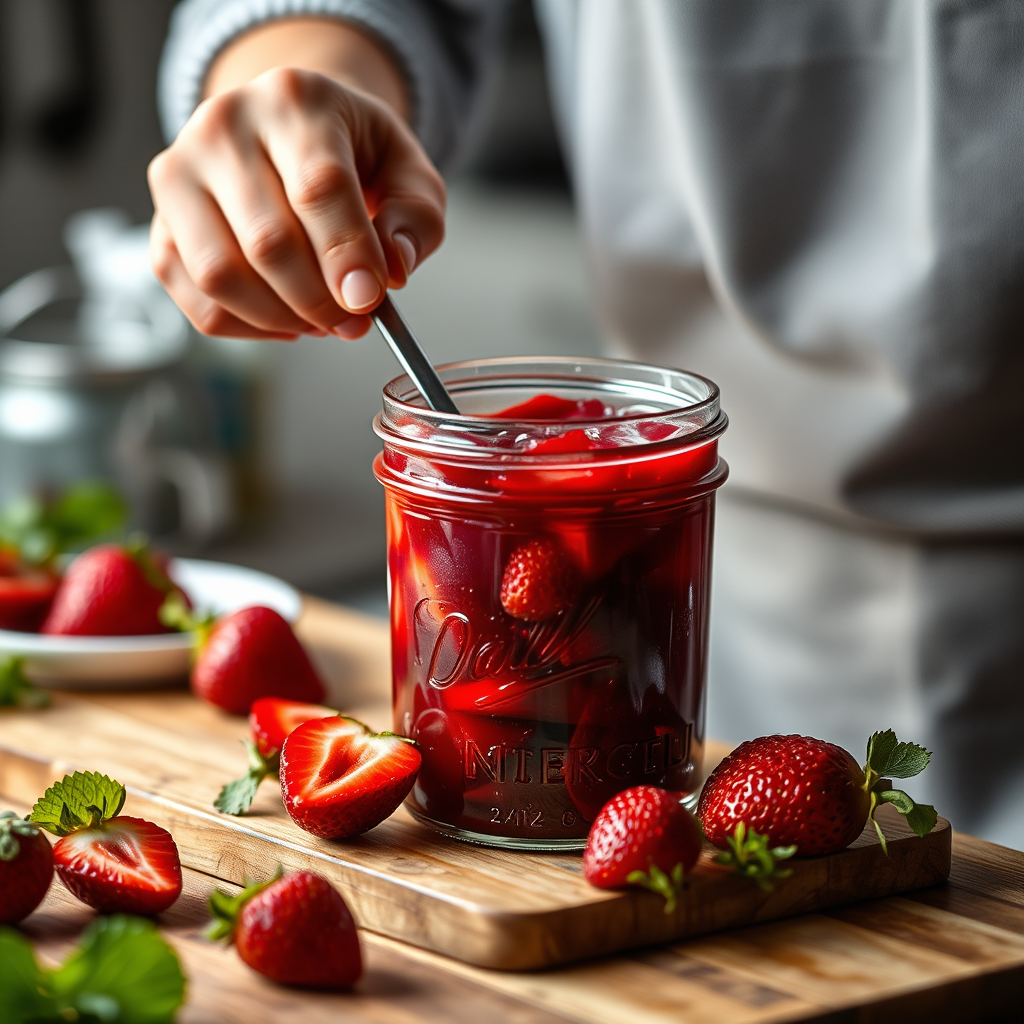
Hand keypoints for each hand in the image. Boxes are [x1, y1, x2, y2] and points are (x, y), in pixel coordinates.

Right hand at [148, 67, 444, 340]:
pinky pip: (194, 298)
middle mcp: (222, 126)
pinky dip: (245, 327)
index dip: (345, 254)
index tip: (369, 300)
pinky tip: (283, 321)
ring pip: (219, 274)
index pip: (316, 187)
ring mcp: (180, 174)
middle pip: (267, 240)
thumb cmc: (354, 157)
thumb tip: (393, 269)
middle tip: (354, 321)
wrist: (293, 134)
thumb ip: (415, 220)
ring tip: (320, 321)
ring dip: (280, 318)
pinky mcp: (160, 222)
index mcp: (294, 100)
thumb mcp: (408, 173)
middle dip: (319, 300)